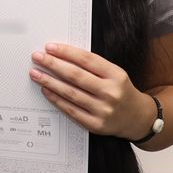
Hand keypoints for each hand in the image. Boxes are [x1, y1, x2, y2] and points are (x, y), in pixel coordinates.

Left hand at [30, 42, 150, 139]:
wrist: (137, 118)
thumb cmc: (121, 91)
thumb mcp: (114, 73)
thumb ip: (93, 66)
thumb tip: (62, 55)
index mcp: (116, 75)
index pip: (87, 60)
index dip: (66, 52)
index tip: (50, 47)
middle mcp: (110, 92)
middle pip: (76, 75)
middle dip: (53, 64)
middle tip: (37, 57)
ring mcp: (103, 110)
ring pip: (70, 93)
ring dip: (49, 82)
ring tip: (35, 73)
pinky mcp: (95, 124)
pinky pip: (71, 110)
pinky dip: (56, 99)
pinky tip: (46, 90)